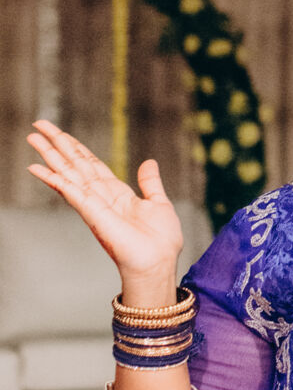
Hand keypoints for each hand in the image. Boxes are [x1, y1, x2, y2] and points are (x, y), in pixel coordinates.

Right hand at [26, 120, 183, 300]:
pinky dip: (55, 180)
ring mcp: (94, 205)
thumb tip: (149, 162)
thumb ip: (150, 183)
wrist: (159, 263)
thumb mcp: (159, 203)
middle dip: (56, 145)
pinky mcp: (93, 214)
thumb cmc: (161, 241)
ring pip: (68, 174)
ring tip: (33, 138)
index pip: (91, 165)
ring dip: (50, 156)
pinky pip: (71, 193)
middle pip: (74, 165)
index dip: (76, 148)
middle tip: (38, 126)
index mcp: (116, 193)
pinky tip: (39, 169)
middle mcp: (100, 197)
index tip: (60, 134)